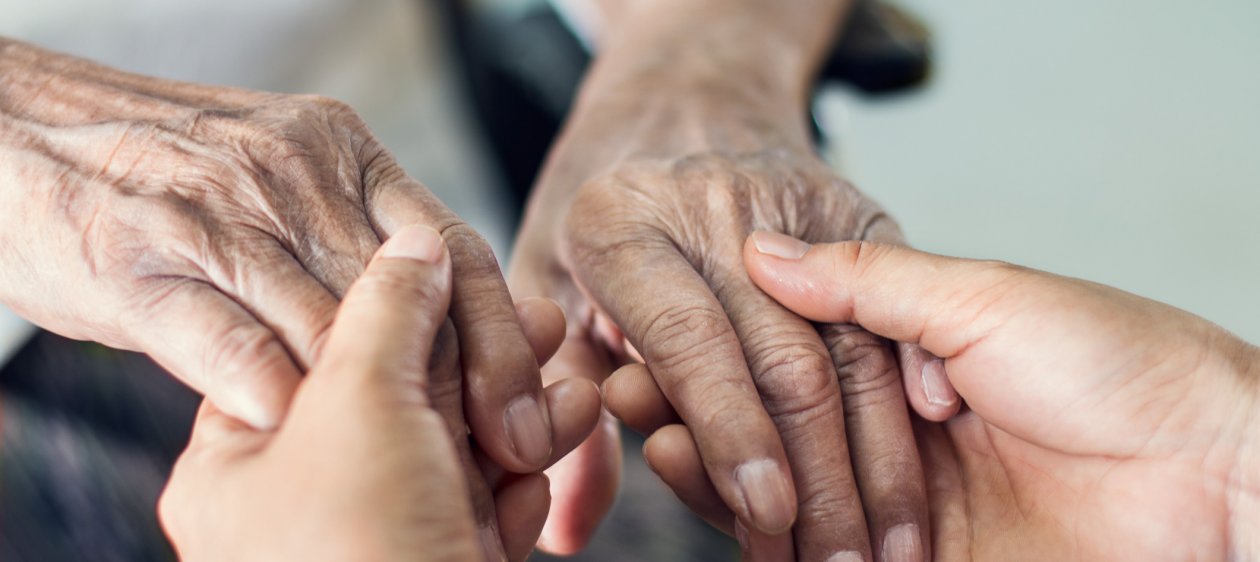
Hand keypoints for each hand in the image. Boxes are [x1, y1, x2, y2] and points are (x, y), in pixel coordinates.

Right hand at [0, 39, 556, 476]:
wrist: (21, 132)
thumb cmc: (169, 177)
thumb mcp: (285, 182)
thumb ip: (360, 246)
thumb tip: (448, 333)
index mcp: (344, 154)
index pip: (454, 248)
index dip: (503, 337)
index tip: (531, 415)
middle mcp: (293, 175)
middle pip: (410, 296)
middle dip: (461, 384)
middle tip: (499, 455)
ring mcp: (217, 216)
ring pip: (328, 324)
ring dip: (377, 410)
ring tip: (413, 472)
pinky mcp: (141, 264)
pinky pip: (229, 344)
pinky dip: (274, 398)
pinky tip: (302, 439)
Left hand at [159, 226, 601, 561]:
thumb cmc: (359, 554)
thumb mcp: (361, 403)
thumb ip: (388, 308)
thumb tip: (413, 238)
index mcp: (239, 465)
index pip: (319, 349)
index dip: (396, 305)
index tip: (458, 266)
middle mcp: (299, 506)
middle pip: (398, 399)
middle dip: (479, 360)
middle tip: (540, 321)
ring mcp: (369, 546)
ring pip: (451, 451)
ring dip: (518, 417)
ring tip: (573, 387)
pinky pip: (480, 506)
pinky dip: (524, 479)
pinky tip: (565, 445)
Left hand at [510, 2, 955, 556]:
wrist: (685, 95)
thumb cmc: (602, 205)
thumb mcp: (549, 285)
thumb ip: (560, 401)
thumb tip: (564, 528)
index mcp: (622, 223)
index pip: (690, 342)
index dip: (729, 436)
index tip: (765, 516)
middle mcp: (711, 206)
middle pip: (784, 359)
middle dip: (817, 477)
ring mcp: (794, 203)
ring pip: (852, 351)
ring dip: (876, 460)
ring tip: (891, 544)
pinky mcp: (856, 210)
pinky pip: (893, 319)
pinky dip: (910, 406)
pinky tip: (922, 472)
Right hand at [610, 233, 1259, 559]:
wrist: (1209, 475)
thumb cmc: (1117, 367)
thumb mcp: (981, 296)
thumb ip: (866, 284)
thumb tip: (764, 249)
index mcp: (912, 358)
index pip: (788, 351)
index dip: (720, 340)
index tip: (651, 324)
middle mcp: (893, 431)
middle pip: (770, 423)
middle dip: (694, 402)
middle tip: (624, 379)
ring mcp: (895, 503)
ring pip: (777, 487)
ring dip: (705, 459)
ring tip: (647, 424)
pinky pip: (809, 547)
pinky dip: (751, 521)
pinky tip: (696, 477)